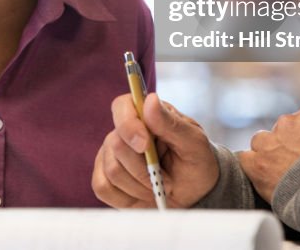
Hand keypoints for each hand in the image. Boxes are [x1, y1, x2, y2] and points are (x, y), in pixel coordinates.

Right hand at [92, 92, 219, 207]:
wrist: (194, 193)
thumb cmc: (195, 161)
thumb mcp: (193, 143)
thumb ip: (170, 123)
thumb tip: (150, 100)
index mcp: (144, 113)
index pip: (121, 106)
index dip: (128, 125)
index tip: (145, 145)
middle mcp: (122, 131)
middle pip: (116, 145)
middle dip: (144, 169)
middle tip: (166, 177)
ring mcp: (110, 155)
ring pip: (113, 171)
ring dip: (141, 186)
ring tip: (159, 186)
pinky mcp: (104, 179)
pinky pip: (104, 189)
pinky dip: (128, 198)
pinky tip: (143, 194)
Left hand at [238, 103, 299, 203]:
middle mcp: (289, 122)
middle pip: (281, 131)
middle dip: (287, 147)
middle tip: (298, 168)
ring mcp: (271, 141)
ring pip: (261, 142)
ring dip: (268, 155)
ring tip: (281, 174)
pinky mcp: (257, 162)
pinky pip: (246, 159)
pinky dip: (253, 168)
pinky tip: (265, 179)